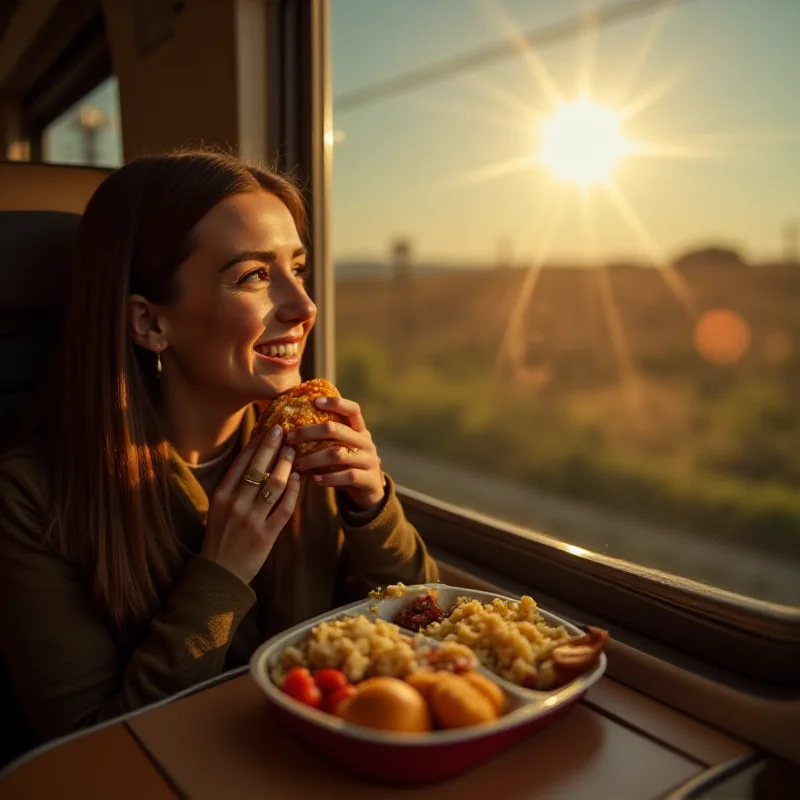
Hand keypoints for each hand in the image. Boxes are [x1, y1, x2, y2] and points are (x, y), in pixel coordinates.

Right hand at [201, 425, 299, 584]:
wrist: (219, 574)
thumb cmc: (220, 537)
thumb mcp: (219, 508)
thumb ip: (234, 485)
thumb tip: (254, 457)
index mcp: (221, 495)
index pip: (241, 462)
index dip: (257, 443)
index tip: (269, 428)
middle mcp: (235, 505)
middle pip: (259, 467)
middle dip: (273, 446)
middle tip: (286, 430)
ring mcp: (251, 520)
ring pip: (275, 484)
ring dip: (287, 464)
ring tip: (294, 452)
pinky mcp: (266, 535)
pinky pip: (285, 507)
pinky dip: (294, 490)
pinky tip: (298, 478)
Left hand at [287, 397, 385, 513]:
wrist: (369, 493)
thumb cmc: (347, 466)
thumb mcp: (341, 449)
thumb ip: (326, 439)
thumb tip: (290, 427)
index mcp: (359, 430)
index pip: (352, 410)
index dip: (335, 403)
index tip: (314, 401)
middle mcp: (366, 442)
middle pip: (337, 429)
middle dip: (309, 432)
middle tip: (289, 438)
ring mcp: (369, 460)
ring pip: (338, 454)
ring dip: (313, 459)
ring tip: (297, 464)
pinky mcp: (369, 479)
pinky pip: (347, 476)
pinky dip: (329, 478)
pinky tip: (314, 480)